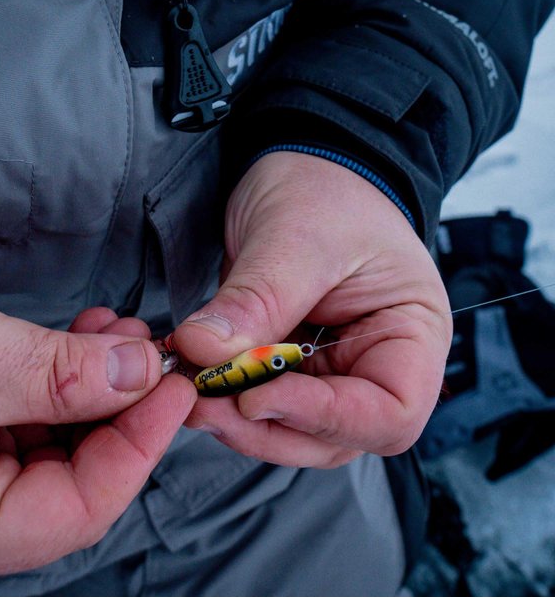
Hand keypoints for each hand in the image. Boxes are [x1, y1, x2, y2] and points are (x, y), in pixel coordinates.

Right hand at [0, 245, 193, 591]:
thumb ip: (66, 377)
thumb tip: (143, 376)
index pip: (76, 510)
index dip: (138, 448)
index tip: (175, 388)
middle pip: (76, 477)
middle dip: (122, 410)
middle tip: (154, 354)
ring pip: (63, 442)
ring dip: (99, 386)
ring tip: (126, 335)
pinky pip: (37, 414)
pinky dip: (68, 376)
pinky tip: (92, 337)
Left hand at [172, 151, 451, 467]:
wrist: (305, 167)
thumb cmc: (325, 189)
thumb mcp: (295, 236)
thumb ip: (256, 301)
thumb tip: (203, 353)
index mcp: (410, 335)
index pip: (388, 413)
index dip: (322, 417)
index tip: (255, 398)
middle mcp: (377, 365)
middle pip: (335, 436)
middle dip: (268, 428)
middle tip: (206, 404)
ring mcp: (331, 370)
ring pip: (293, 429)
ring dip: (241, 423)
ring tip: (192, 394)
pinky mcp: (291, 366)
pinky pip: (262, 402)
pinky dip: (228, 400)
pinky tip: (195, 380)